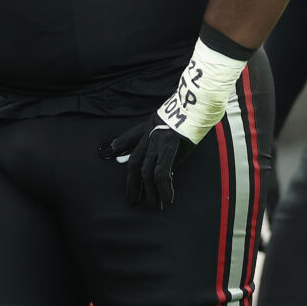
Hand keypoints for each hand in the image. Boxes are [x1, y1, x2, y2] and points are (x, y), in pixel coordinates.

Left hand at [102, 31, 249, 207]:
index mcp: (150, 125)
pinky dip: (164, 188)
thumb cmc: (191, 106)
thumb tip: (170, 157)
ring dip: (151, 192)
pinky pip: (162, 173)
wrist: (197, 99)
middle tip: (132, 200)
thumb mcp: (174, 117)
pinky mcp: (169, 147)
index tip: (108, 152)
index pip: (129, 137)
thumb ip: (168, 135)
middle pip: (134, 163)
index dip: (118, 145)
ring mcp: (158, 141)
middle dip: (132, 184)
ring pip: (147, 172)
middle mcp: (150, 134)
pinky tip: (168, 198)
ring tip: (154, 205)